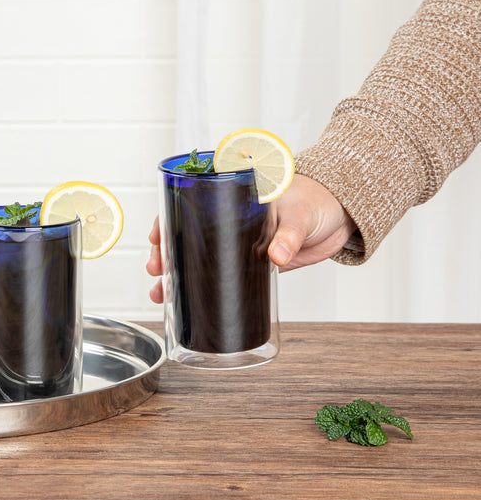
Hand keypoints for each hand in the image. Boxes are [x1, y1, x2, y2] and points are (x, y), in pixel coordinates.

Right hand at [146, 174, 355, 303]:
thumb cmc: (318, 200)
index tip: (156, 236)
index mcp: (234, 197)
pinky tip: (189, 302)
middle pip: (186, 235)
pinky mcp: (252, 263)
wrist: (342, 216)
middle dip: (165, 254)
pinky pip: (222, 275)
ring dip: (178, 276)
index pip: (189, 204)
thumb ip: (288, 235)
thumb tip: (276, 256)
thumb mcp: (300, 214)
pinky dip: (205, 287)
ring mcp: (238, 243)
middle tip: (157, 271)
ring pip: (199, 258)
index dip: (167, 220)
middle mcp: (229, 220)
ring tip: (163, 294)